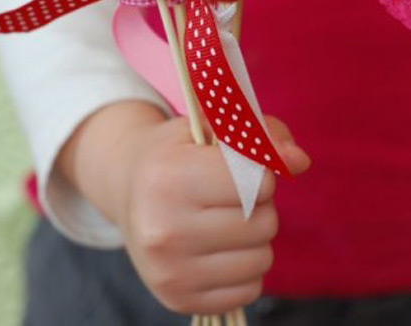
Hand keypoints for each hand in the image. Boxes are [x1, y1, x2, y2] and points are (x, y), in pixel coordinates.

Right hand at [58, 103, 309, 314]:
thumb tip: (300, 161)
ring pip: (262, 258)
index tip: (242, 165)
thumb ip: (260, 134)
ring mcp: (169, 270)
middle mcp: (163, 229)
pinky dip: (244, 267)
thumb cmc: (176, 152)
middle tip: (228, 193)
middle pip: (263, 222)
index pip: (256, 181)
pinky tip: (217, 247)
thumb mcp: (210, 126)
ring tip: (223, 218)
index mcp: (169, 177)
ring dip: (254, 236)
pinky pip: (250, 289)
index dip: (260, 170)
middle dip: (258, 203)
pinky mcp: (178, 299)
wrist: (126, 190)